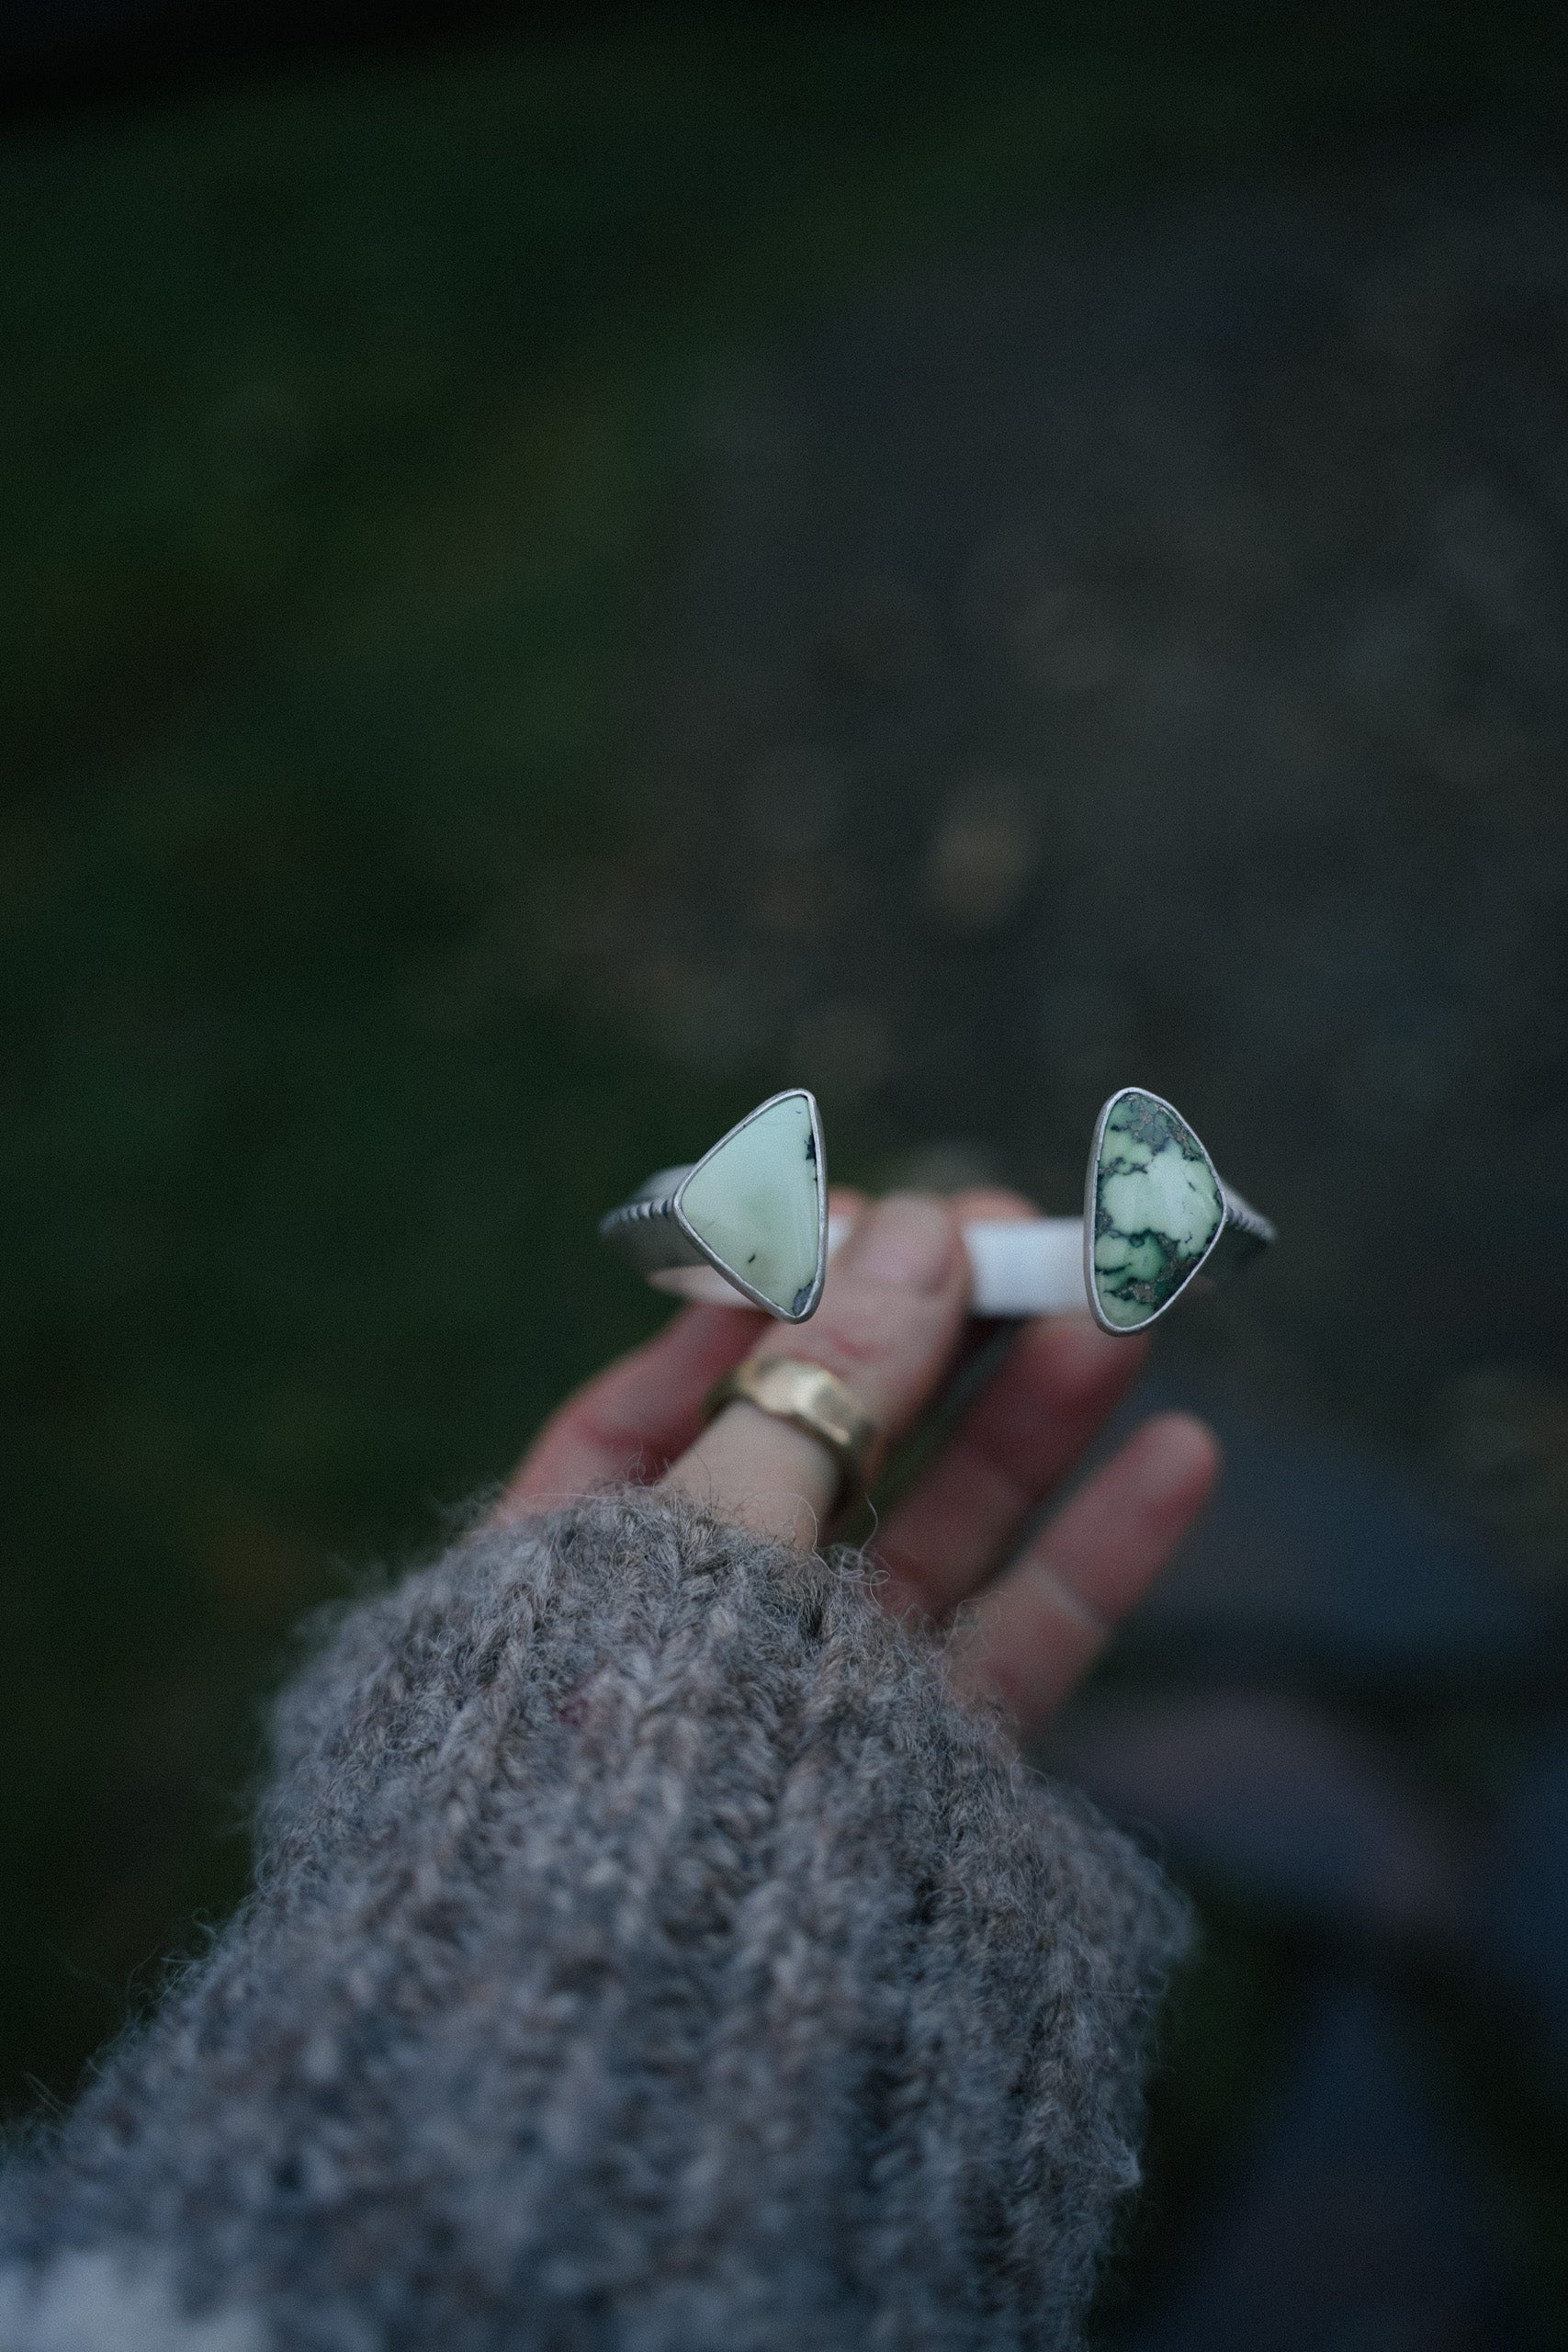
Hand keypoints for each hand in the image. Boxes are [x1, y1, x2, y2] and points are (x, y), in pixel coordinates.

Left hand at [503, 1190, 1218, 1742]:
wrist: (638, 2061)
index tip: (867, 1219)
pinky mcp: (918, 1774)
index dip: (769, 1301)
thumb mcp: (702, 1541)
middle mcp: (692, 1631)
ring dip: (1033, 1414)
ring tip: (1120, 1303)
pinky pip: (1013, 1641)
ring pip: (938, 1530)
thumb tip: (912, 1232)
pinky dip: (1096, 1551)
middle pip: (829, 1452)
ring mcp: (812, 1705)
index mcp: (571, 1568)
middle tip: (1027, 1236)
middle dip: (930, 1338)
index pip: (668, 1397)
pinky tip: (1177, 1457)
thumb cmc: (616, 1760)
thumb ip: (815, 1392)